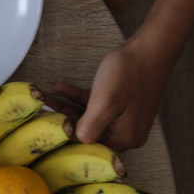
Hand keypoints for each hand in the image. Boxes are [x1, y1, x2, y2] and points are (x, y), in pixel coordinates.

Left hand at [53, 34, 175, 150]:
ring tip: (49, 98)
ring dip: (68, 107)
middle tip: (44, 111)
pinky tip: (61, 88)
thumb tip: (78, 140)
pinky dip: (79, 98)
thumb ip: (91, 125)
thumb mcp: (105, 102)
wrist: (150, 48)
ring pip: (89, 117)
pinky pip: (96, 106)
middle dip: (65, 120)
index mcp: (125, 138)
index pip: (90, 145)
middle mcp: (127, 133)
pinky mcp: (121, 106)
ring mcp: (124, 119)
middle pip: (89, 132)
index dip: (68, 136)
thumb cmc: (129, 73)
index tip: (48, 128)